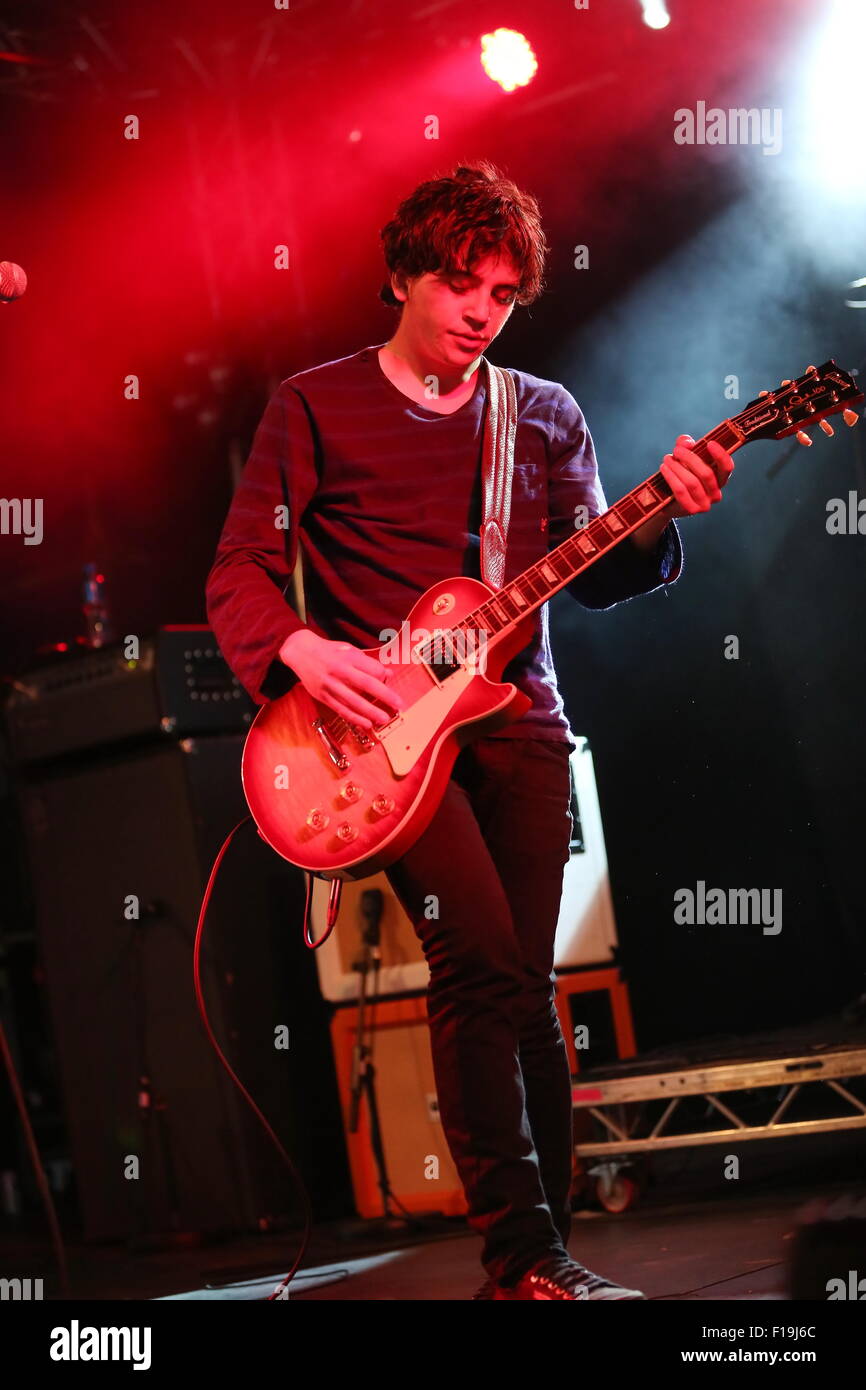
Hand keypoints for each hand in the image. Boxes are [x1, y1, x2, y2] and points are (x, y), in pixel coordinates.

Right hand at [279, 629, 404, 730]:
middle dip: (384, 695)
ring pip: (353, 701)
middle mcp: (339, 670)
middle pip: (365, 684)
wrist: (300, 652)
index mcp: (348, 657)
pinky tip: (366, 724)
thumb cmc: (329, 651)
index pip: (371, 668)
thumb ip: (368, 662)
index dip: (382, 676)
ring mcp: (330, 685)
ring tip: (384, 719)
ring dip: (370, 711)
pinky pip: (340, 709)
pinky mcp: (323, 696)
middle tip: (398, 704)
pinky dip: (354, 718)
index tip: (388, 680)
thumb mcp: (349, 650)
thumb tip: (388, 674)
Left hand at [659, 434, 734, 518]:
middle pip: (706, 474)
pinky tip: (664, 468)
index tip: (709, 443)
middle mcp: (716, 494)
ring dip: (677, 467)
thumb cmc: (681, 474)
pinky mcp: (692, 510)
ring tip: (667, 459)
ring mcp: (705, 504)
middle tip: (676, 450)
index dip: (721, 456)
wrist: (668, 501)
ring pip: (692, 482)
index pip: (727, 468)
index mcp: (720, 479)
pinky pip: (681, 491)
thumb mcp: (684, 456)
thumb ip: (686, 444)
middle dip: (690, 458)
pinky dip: (671, 477)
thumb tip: (687, 443)